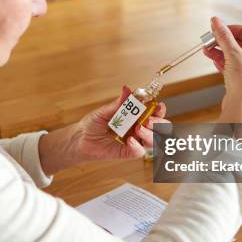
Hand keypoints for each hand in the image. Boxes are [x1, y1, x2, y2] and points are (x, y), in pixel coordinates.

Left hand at [38, 87, 169, 174]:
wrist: (81, 138)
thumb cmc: (93, 124)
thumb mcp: (105, 111)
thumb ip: (118, 103)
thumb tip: (127, 89)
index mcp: (136, 116)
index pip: (155, 113)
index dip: (160, 110)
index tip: (158, 106)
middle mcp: (139, 129)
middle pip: (160, 128)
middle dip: (159, 123)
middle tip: (149, 120)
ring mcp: (135, 141)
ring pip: (154, 141)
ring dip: (149, 134)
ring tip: (138, 128)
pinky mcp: (128, 152)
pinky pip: (140, 152)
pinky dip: (137, 146)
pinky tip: (129, 140)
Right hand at [203, 16, 241, 122]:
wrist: (241, 110)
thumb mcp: (233, 54)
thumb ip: (224, 36)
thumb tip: (217, 23)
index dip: (238, 29)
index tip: (224, 28)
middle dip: (227, 41)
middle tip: (214, 37)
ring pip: (239, 57)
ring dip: (222, 51)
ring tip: (208, 48)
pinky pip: (236, 67)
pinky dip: (225, 62)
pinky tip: (213, 58)